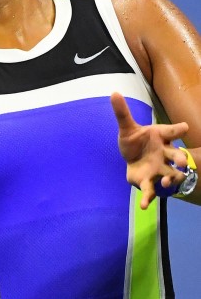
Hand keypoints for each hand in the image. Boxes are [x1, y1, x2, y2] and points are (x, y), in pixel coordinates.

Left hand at [110, 92, 189, 208]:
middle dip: (180, 158)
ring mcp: (159, 169)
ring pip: (170, 174)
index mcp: (161, 138)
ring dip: (171, 178)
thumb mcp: (127, 128)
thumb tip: (114, 92)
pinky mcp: (149, 181)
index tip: (184, 128)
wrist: (133, 160)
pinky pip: (151, 191)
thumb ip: (122, 113)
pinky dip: (147, 198)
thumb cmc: (136, 142)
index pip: (171, 132)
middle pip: (176, 156)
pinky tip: (143, 206)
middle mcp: (164, 154)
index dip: (177, 130)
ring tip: (168, 182)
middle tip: (183, 162)